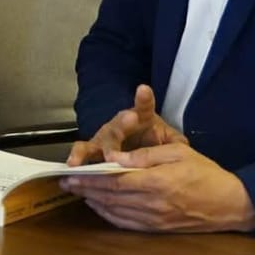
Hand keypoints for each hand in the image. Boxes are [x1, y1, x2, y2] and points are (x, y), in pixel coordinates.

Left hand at [61, 143, 254, 233]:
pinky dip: (109, 216)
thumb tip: (115, 156)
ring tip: (77, 193)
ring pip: (115, 212)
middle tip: (65, 183)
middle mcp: (152, 204)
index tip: (71, 174)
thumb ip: (144, 155)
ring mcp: (155, 219)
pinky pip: (127, 224)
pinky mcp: (158, 229)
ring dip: (93, 203)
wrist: (232, 204)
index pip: (114, 181)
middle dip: (85, 190)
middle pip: (110, 197)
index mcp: (157, 182)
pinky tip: (100, 207)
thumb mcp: (177, 153)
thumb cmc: (205, 173)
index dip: (89, 178)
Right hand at [67, 84, 185, 165]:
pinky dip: (77, 157)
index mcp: (141, 117)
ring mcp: (104, 137)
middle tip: (124, 127)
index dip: (143, 99)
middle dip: (121, 126)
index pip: (144, 106)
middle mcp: (119, 124)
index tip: (144, 90)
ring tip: (105, 155)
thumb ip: (175, 143)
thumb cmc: (151, 141)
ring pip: (100, 139)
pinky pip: (83, 152)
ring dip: (102, 147)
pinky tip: (73, 165)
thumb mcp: (168, 141)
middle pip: (119, 125)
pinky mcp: (92, 149)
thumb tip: (181, 146)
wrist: (133, 146)